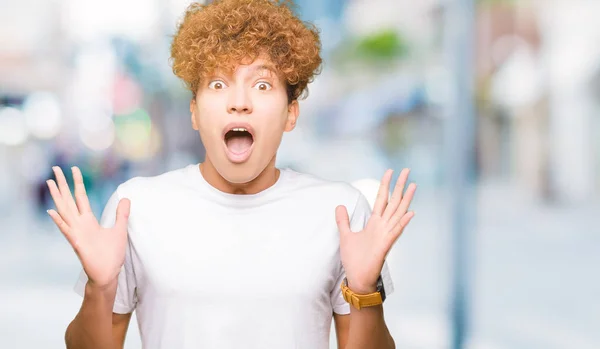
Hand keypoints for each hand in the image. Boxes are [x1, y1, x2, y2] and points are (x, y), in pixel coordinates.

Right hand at [46, 166, 129, 288]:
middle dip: (63, 184)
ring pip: (64, 211)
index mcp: (88, 221)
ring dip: (57, 197)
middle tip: (55, 168)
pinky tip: (52, 212)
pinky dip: (60, 222)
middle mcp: (80, 225)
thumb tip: (126, 199)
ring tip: (50, 182)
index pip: (81, 197)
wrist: (108, 274)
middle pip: (69, 200)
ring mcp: (77, 233)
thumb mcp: (120, 230)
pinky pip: (67, 231)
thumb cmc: (112, 255)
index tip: (74, 169)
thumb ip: (122, 214)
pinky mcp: (77, 244)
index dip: (77, 183)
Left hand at [336, 168, 415, 293]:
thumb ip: (343, 221)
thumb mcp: (345, 235)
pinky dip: (402, 223)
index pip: (382, 199)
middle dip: (399, 186)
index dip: (386, 185)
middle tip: (407, 170)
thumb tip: (340, 206)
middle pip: (393, 202)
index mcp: (374, 223)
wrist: (357, 278)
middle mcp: (383, 226)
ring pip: (398, 214)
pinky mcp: (385, 246)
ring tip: (413, 185)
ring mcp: (386, 235)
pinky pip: (395, 232)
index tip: (390, 171)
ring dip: (405, 200)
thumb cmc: (354, 259)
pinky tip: (410, 212)